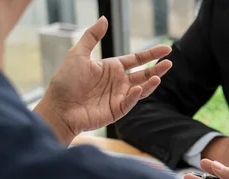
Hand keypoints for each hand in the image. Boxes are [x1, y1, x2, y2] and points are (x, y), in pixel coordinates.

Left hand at [35, 17, 172, 144]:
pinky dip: (136, 95)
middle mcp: (119, 82)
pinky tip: (139, 87)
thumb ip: (92, 36)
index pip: (137, 59)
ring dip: (151, 83)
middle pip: (144, 73)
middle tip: (169, 63)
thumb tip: (104, 18)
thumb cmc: (65, 81)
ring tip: (158, 77)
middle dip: (157, 69)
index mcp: (112, 68)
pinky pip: (130, 101)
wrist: (58, 107)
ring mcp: (119, 96)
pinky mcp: (117, 110)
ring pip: (141, 88)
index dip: (152, 54)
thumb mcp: (78, 54)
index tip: (166, 49)